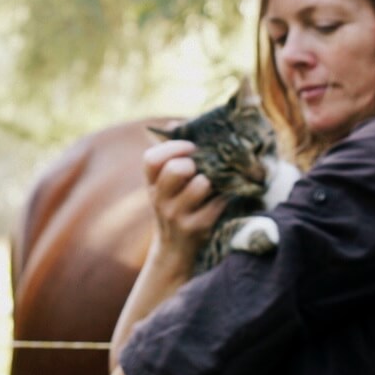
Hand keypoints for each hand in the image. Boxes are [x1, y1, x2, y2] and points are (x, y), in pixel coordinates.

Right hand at [143, 140, 227, 261]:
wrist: (174, 251)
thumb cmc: (175, 208)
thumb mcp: (165, 186)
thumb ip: (170, 158)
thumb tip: (176, 124)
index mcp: (151, 184)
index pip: (151, 158)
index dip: (173, 148)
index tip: (190, 148)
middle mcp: (159, 199)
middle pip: (176, 169)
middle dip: (194, 164)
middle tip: (199, 171)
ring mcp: (176, 215)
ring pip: (200, 184)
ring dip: (211, 182)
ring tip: (210, 188)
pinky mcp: (196, 228)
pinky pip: (217, 202)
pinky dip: (223, 198)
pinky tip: (220, 200)